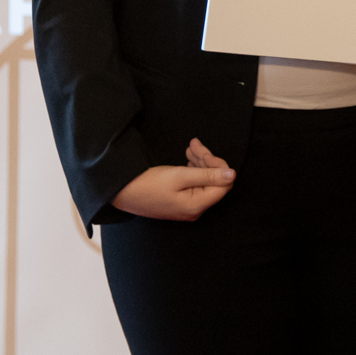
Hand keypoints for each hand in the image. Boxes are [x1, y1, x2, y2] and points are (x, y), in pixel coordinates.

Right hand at [110, 138, 234, 220]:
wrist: (122, 192)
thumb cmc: (149, 184)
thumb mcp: (180, 176)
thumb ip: (208, 175)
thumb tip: (233, 175)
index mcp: (197, 205)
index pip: (224, 185)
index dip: (219, 166)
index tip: (204, 152)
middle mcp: (195, 210)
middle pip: (214, 182)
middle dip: (207, 160)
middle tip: (194, 144)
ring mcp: (188, 207)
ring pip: (205, 180)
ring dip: (200, 162)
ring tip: (190, 147)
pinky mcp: (181, 202)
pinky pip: (195, 185)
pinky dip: (194, 169)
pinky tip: (188, 158)